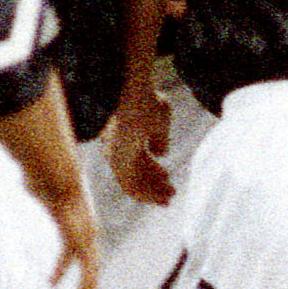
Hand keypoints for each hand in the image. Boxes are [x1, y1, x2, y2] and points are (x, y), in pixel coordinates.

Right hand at [36, 180, 99, 288]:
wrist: (56, 178)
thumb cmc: (46, 177)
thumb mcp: (40, 186)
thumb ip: (35, 187)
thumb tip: (27, 181)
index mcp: (77, 220)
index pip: (75, 246)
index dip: (69, 262)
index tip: (62, 272)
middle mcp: (86, 230)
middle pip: (89, 260)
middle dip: (87, 278)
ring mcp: (88, 237)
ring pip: (91, 268)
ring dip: (88, 287)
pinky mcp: (84, 244)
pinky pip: (88, 271)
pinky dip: (87, 286)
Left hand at [105, 85, 174, 205]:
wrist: (132, 91)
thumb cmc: (147, 99)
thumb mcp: (159, 121)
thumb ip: (160, 138)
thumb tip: (160, 153)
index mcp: (127, 137)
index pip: (140, 160)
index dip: (155, 171)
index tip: (168, 178)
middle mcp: (119, 148)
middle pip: (137, 173)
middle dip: (155, 185)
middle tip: (171, 193)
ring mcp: (115, 155)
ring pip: (133, 182)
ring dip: (151, 193)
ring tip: (169, 198)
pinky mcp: (115, 160)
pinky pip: (128, 185)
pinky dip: (144, 193)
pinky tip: (157, 198)